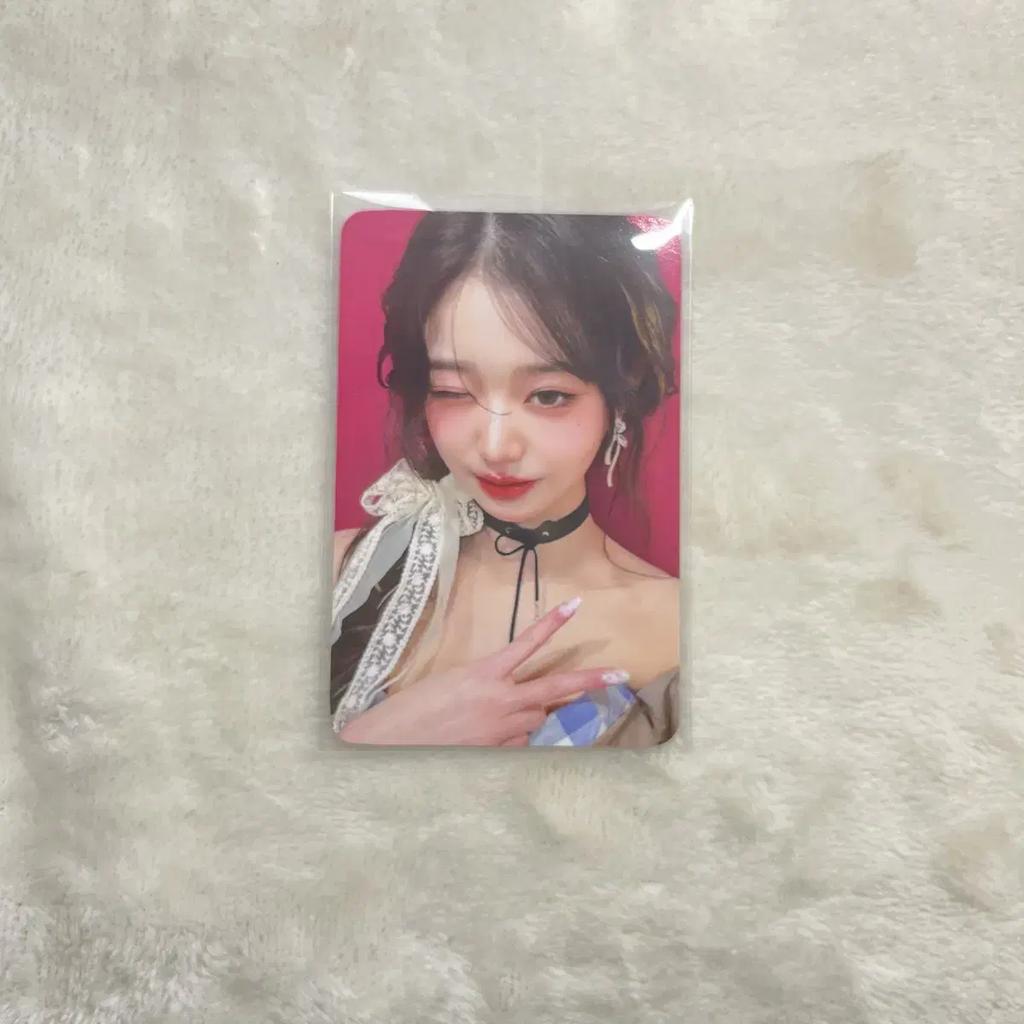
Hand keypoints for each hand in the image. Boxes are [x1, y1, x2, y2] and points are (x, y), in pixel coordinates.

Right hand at [337, 596, 629, 746]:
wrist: (392, 742)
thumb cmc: (415, 710)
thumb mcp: (453, 683)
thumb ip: (490, 685)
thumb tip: (515, 696)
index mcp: (485, 673)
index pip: (527, 643)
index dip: (553, 624)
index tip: (575, 606)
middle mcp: (501, 700)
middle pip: (556, 688)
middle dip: (591, 680)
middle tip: (620, 674)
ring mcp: (504, 729)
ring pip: (537, 720)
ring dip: (532, 717)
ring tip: (496, 718)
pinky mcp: (500, 752)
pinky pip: (522, 744)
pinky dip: (515, 741)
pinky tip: (488, 741)